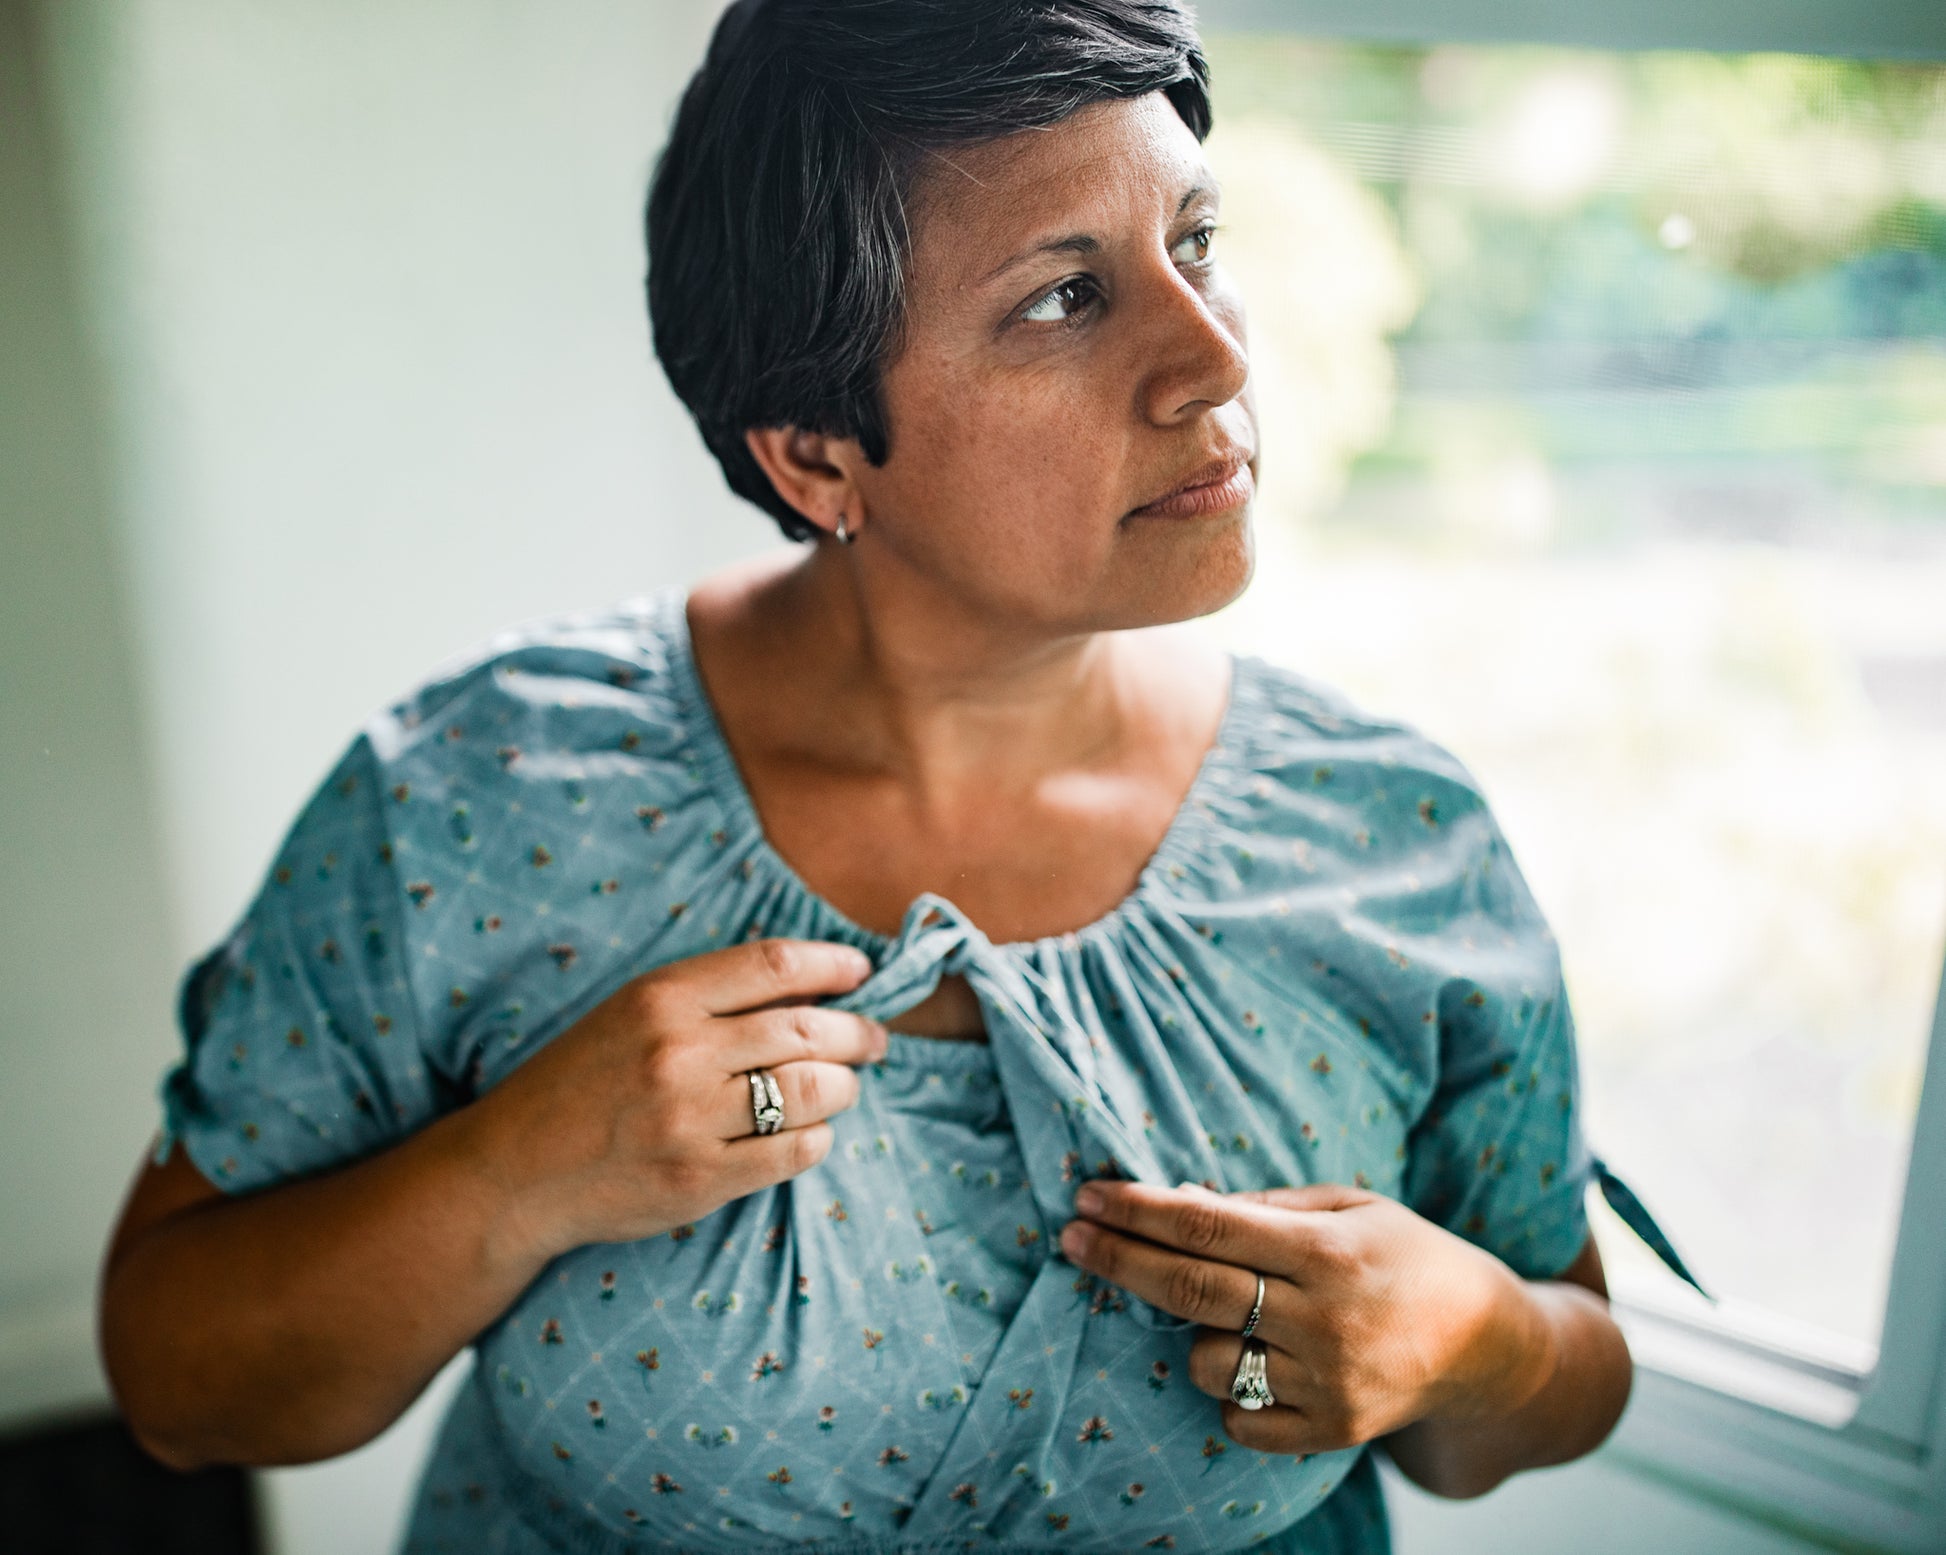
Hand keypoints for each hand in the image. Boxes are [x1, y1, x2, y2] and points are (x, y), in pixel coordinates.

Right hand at [459, 938, 887, 1261]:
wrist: (513, 1170)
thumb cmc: (579, 1083)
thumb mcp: (629, 1014)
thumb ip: (709, 998)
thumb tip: (812, 985)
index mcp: (661, 998)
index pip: (774, 964)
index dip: (833, 964)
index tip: (861, 971)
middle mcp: (678, 1052)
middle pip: (807, 1028)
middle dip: (857, 1032)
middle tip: (873, 1039)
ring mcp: (689, 1120)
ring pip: (813, 1090)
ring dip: (844, 1086)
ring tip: (844, 1086)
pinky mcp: (698, 1180)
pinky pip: (795, 1151)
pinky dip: (818, 1137)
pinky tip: (811, 1132)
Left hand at [1057, 1181, 1550, 1458]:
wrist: (1487, 1347)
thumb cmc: (1406, 1256)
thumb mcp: (1350, 1205)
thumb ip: (1266, 1207)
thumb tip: (1177, 1202)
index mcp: (1328, 1250)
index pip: (1208, 1227)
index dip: (1139, 1211)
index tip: (1089, 1197)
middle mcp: (1324, 1319)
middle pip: (1191, 1290)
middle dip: (1119, 1260)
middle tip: (1071, 1237)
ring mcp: (1327, 1382)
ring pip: (1208, 1360)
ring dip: (1195, 1332)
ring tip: (1231, 1313)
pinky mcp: (1329, 1433)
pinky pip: (1237, 1419)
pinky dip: (1231, 1390)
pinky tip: (1257, 1361)